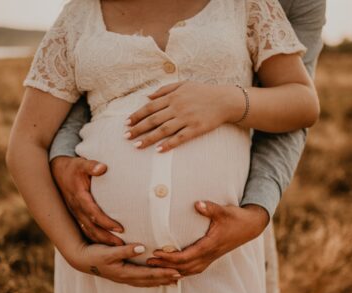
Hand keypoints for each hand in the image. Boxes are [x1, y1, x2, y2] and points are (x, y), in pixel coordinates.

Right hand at [50, 156, 124, 245]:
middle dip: (106, 238)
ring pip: (88, 231)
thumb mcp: (80, 164)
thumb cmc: (72, 167)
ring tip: (117, 248)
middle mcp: (77, 209)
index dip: (107, 222)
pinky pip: (85, 230)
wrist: (55, 171)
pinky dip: (95, 238)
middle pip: (92, 228)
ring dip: (102, 241)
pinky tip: (105, 244)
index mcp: (80, 197)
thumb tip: (103, 167)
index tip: (120, 228)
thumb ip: (91, 166)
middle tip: (122, 245)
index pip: (94, 213)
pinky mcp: (76, 215)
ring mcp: (75, 213)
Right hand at [67, 242, 181, 286]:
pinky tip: (156, 279)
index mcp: (125, 272)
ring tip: (174, 280)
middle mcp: (126, 277)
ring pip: (146, 282)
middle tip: (181, 276)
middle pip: (150, 280)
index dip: (163, 273)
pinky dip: (151, 280)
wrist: (81, 259)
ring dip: (160, 281)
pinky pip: (141, 280)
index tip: (177, 271)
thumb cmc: (95, 253)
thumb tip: (141, 247)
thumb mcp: (109, 251)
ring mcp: (124, 277)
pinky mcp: (122, 274)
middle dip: (166, 278)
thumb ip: (125, 250)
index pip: (149, 274)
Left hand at [124, 81, 245, 151]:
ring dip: (148, 138)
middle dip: (138, 128)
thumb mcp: (184, 84)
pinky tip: (159, 150)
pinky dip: (169, 144)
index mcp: (173, 96)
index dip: (137, 115)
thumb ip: (165, 89)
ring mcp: (187, 118)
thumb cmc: (203, 92)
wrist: (225, 100)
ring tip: (137, 146)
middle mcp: (178, 107)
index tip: (126, 123)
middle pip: (153, 119)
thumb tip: (147, 96)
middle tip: (126, 136)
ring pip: (163, 130)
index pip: (150, 107)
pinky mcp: (196, 129)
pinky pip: (180, 138)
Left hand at [146, 202, 268, 275]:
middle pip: (184, 267)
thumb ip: (210, 208)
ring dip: (172, 270)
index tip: (156, 252)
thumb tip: (197, 204)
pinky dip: (182, 271)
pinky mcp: (211, 257)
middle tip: (148, 261)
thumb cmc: (235, 218)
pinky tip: (173, 269)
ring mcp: (211, 258)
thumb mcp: (224, 211)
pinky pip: (194, 269)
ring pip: (189, 271)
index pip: (186, 256)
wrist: (250, 226)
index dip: (170, 257)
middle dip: (166, 265)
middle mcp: (209, 255)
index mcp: (210, 245)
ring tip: (156, 266)